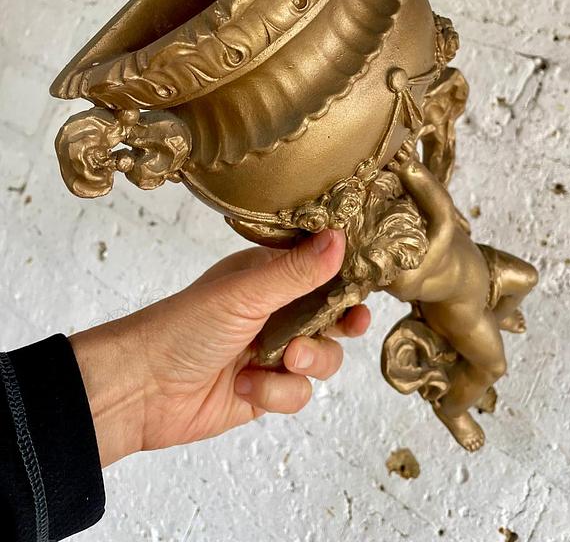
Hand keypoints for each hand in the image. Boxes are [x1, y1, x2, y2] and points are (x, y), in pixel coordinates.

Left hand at [70, 230, 369, 466]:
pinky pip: (299, 393)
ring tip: (280, 360)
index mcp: (268, 276)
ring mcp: (272, 352)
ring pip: (323, 358)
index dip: (345, 278)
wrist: (143, 389)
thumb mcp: (246, 293)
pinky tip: (246, 387)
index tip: (364, 285)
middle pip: (332, 316)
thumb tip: (340, 236)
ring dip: (307, 361)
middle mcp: (274, 311)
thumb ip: (297, 271)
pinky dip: (276, 393)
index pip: (320, 269)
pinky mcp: (266, 391)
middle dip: (340, 323)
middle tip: (351, 323)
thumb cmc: (185, 326)